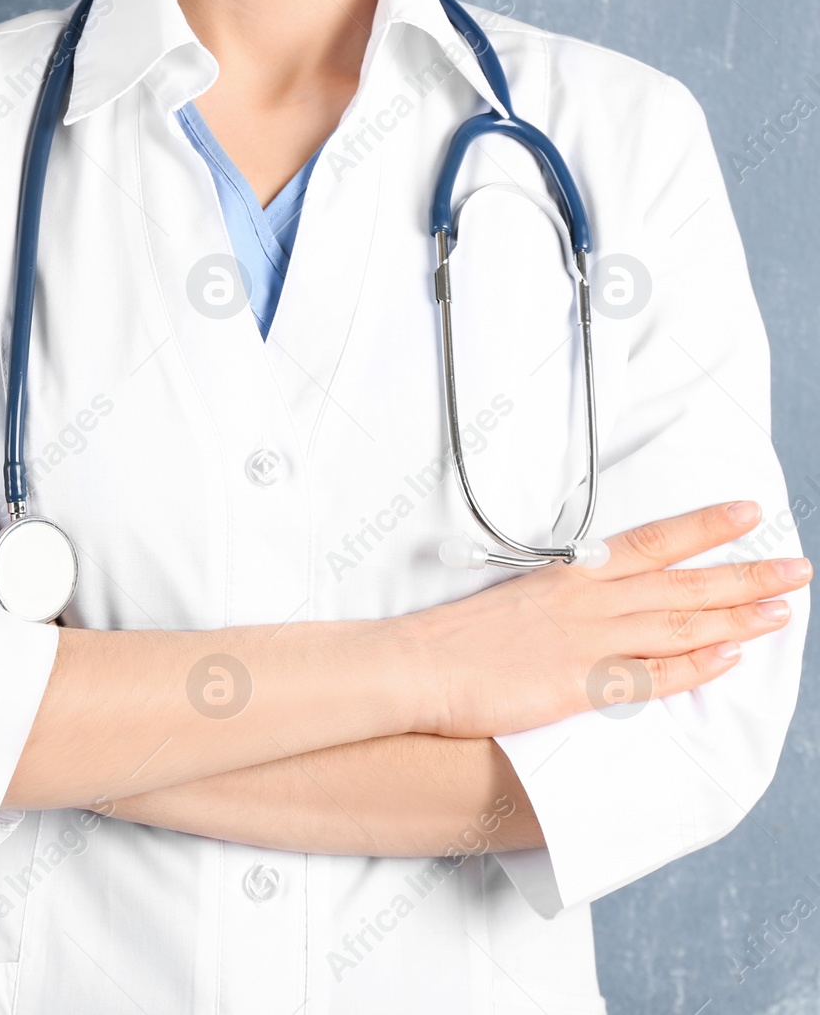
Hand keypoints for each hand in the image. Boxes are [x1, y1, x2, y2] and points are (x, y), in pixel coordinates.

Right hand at [402, 501, 810, 737]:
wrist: (417, 667)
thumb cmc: (455, 637)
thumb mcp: (514, 599)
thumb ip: (562, 598)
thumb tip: (598, 598)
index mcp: (571, 576)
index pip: (653, 542)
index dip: (705, 527)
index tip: (748, 514)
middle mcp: (589, 602)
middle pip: (683, 582)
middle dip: (746, 573)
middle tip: (797, 567)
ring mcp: (589, 644)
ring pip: (680, 624)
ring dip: (737, 615)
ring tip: (782, 609)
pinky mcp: (582, 686)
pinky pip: (652, 676)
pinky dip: (695, 667)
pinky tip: (729, 658)